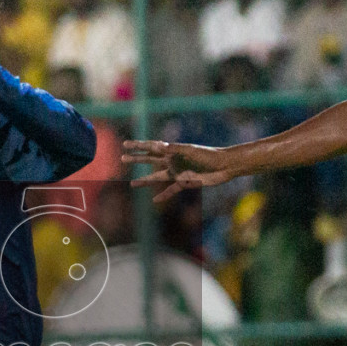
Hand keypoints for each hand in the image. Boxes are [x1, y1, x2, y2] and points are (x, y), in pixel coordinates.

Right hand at [121, 140, 237, 202]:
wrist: (224, 166)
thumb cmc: (209, 155)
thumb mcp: (192, 151)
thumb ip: (177, 149)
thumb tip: (162, 147)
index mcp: (173, 150)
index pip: (151, 147)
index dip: (138, 146)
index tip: (125, 144)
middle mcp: (173, 160)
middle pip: (150, 160)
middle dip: (136, 159)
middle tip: (122, 158)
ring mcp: (178, 172)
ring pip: (157, 177)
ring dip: (144, 180)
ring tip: (132, 184)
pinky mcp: (185, 182)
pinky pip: (171, 190)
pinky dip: (163, 195)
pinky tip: (155, 200)